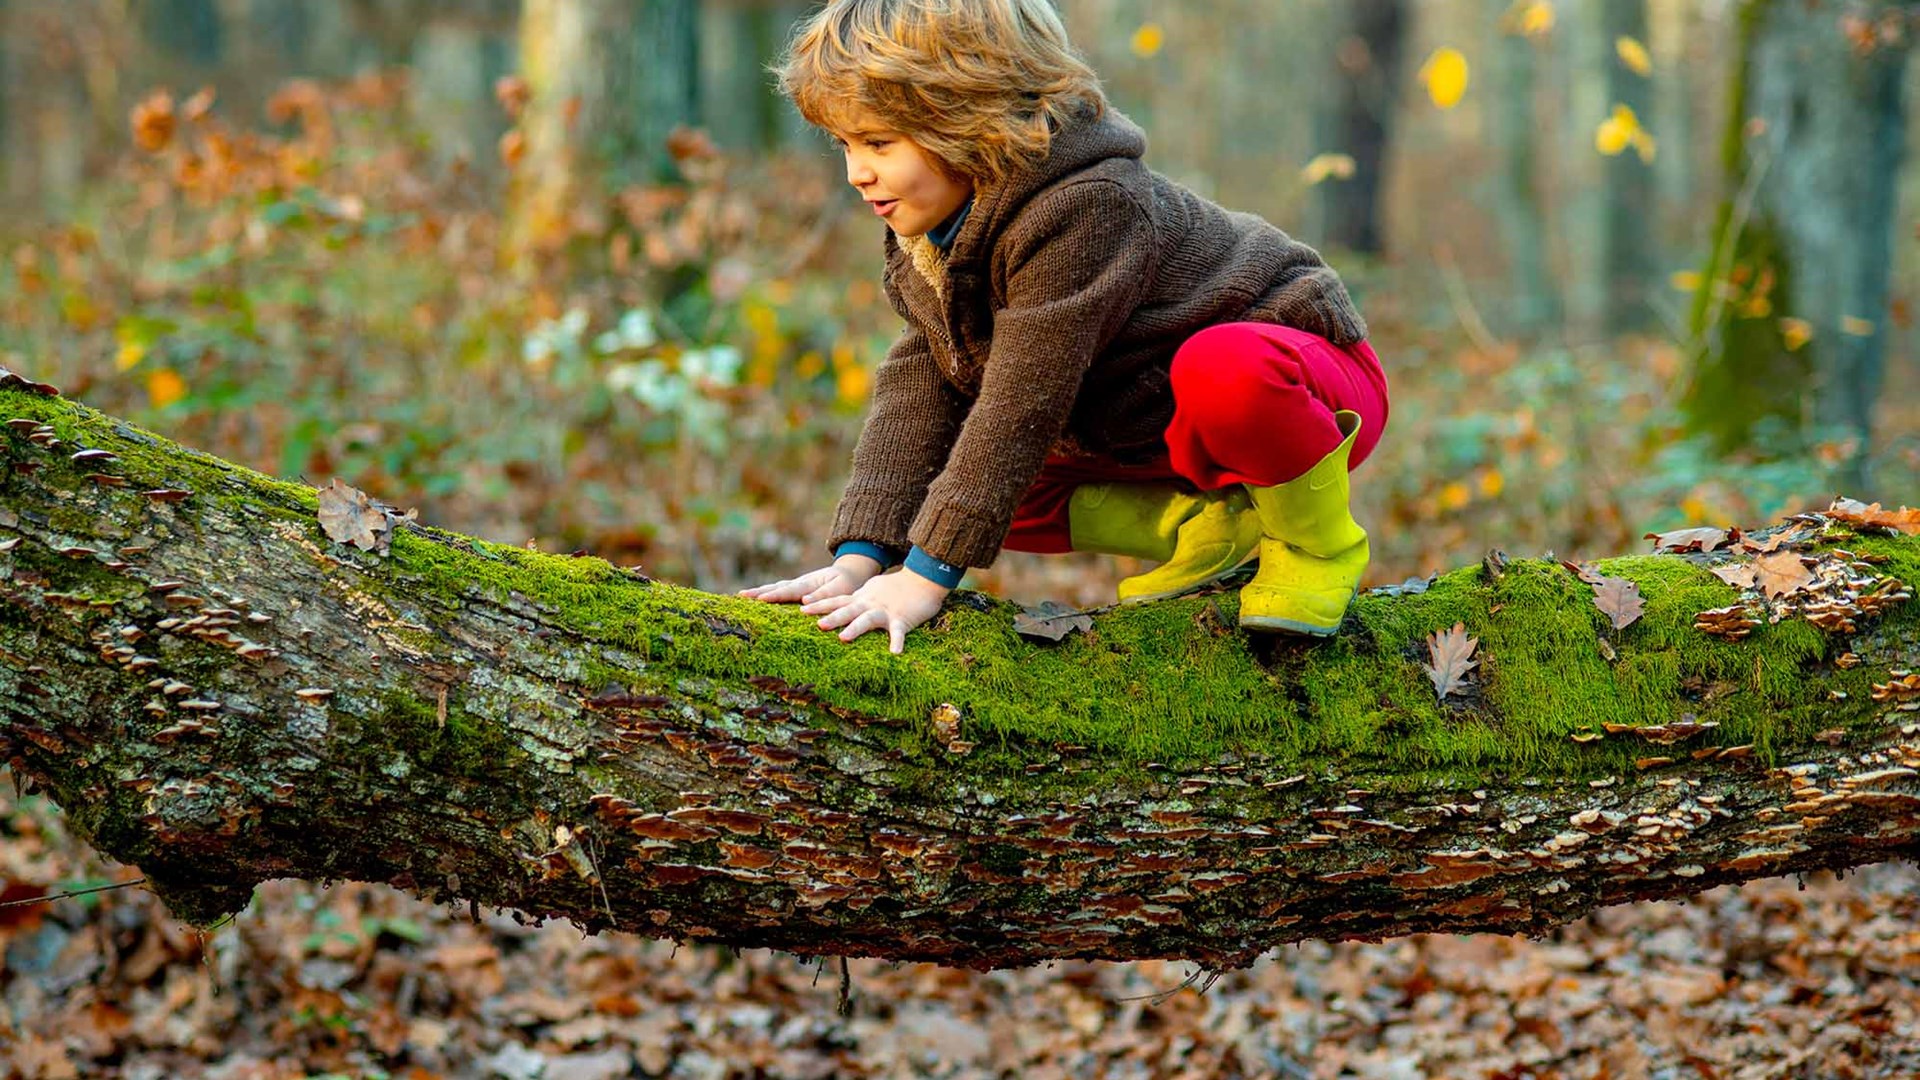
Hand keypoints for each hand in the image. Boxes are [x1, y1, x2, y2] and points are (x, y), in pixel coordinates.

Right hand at [739, 554, 882, 604]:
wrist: (850, 572)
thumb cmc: (846, 583)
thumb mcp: (840, 589)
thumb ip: (823, 595)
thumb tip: (804, 601)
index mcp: (809, 583)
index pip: (789, 591)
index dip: (774, 596)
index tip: (760, 599)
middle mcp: (800, 583)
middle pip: (776, 587)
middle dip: (758, 592)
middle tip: (740, 596)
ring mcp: (797, 585)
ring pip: (775, 588)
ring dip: (759, 592)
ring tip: (741, 596)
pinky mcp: (797, 589)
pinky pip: (780, 591)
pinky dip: (766, 594)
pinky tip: (755, 598)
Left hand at [808, 568, 950, 653]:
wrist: (923, 578)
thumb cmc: (898, 586)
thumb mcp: (873, 589)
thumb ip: (858, 597)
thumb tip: (845, 603)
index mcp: (862, 598)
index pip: (837, 600)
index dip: (820, 604)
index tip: (801, 608)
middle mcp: (870, 603)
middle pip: (847, 609)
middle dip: (831, 617)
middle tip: (815, 624)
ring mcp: (886, 611)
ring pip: (868, 619)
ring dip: (855, 628)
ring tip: (842, 638)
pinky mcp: (903, 619)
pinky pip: (899, 632)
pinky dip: (897, 642)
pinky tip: (894, 654)